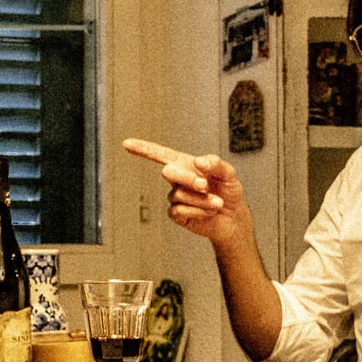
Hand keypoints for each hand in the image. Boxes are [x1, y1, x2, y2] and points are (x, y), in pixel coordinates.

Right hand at [123, 138, 249, 247]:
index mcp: (186, 165)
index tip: (127, 143)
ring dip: (202, 199)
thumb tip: (198, 162)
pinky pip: (179, 210)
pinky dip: (198, 210)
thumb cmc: (229, 192)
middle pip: (169, 172)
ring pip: (179, 194)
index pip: (161, 154)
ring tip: (216, 203)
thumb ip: (216, 163)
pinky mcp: (177, 214)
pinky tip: (209, 212)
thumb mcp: (229, 173)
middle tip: (205, 186)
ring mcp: (176, 197)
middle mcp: (178, 180)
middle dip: (188, 179)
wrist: (233, 218)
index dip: (143, 148)